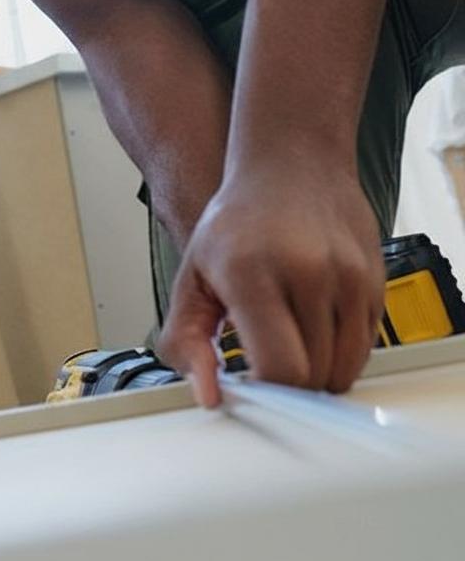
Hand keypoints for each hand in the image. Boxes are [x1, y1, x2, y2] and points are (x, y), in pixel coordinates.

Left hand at [155, 160, 384, 406]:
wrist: (289, 165)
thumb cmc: (236, 222)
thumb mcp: (193, 275)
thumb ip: (186, 339)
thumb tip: (207, 396)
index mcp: (252, 272)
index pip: (280, 368)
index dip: (266, 391)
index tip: (252, 384)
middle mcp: (307, 271)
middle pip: (313, 376)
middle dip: (289, 384)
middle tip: (267, 362)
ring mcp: (347, 274)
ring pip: (344, 368)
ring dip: (318, 371)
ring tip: (290, 342)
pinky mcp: (375, 279)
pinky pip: (366, 346)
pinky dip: (341, 350)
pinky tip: (314, 325)